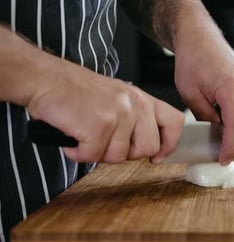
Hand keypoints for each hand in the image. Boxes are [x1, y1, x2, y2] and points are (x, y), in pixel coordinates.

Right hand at [26, 58, 184, 163]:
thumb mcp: (118, 98)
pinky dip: (78, 153)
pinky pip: (93, 156)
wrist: (45, 79)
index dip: (169, 144)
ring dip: (98, 152)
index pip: (175, 122)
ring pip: (119, 157)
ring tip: (85, 134)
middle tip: (105, 142)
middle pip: (148, 148)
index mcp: (142, 98)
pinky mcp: (98, 126)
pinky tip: (72, 138)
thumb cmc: (76, 91)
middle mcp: (135, 105)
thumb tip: (152, 149)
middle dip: (126, 153)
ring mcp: (118, 115)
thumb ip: (137, 119)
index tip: (157, 157)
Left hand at [172, 1, 233, 164]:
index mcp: (231, 87)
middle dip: (230, 139)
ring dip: (232, 127)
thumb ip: (205, 117)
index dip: (231, 146)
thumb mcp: (190, 93)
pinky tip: (221, 118)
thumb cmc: (192, 60)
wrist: (199, 37)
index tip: (223, 159)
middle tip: (213, 150)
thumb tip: (215, 133)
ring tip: (213, 130)